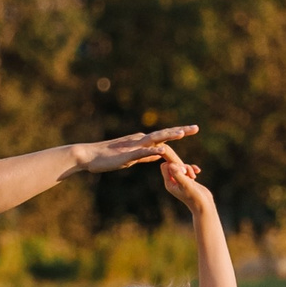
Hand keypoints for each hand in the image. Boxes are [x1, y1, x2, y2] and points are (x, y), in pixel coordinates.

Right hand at [73, 125, 197, 174]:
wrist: (88, 156)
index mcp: (143, 142)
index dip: (179, 138)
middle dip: (181, 131)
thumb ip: (146, 155)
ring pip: (155, 139)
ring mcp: (134, 146)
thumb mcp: (132, 158)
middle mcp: (140, 140)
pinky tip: (163, 150)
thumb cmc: (108, 158)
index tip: (193, 134)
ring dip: (169, 135)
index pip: (165, 140)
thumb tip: (160, 154)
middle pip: (164, 134)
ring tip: (183, 133)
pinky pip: (142, 152)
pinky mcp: (127, 154)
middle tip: (196, 128)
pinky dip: (153, 150)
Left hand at [159, 148, 214, 214]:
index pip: (164, 167)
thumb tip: (170, 164)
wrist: (203, 205)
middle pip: (172, 165)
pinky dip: (193, 169)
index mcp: (169, 183)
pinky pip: (188, 169)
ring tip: (194, 176)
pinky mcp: (188, 180)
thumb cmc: (194, 197)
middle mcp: (173, 182)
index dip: (173, 164)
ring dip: (188, 168)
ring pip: (181, 166)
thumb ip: (178, 175)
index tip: (183, 170)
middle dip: (181, 166)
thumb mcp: (186, 185)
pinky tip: (198, 171)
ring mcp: (180, 181)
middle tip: (188, 174)